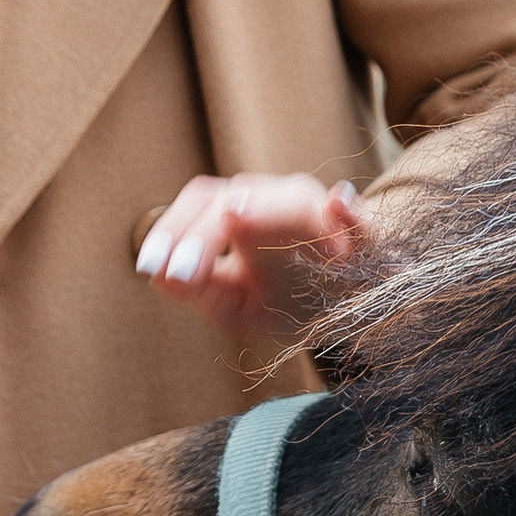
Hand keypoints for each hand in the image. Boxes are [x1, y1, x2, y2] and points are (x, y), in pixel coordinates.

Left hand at [134, 174, 371, 333]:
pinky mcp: (364, 236)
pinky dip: (348, 212)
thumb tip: (159, 274)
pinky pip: (359, 220)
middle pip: (234, 197)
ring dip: (265, 207)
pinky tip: (338, 206)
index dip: (173, 230)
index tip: (150, 267)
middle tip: (184, 274)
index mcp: (246, 215)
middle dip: (204, 232)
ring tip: (236, 217)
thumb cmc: (289, 302)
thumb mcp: (234, 305)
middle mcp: (280, 204)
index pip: (201, 204)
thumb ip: (198, 288)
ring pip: (291, 198)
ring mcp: (324, 215)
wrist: (351, 318)